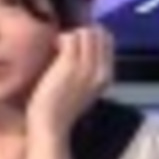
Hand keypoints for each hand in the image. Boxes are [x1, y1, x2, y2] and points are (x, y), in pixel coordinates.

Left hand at [26, 25, 113, 140]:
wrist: (51, 126)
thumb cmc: (62, 110)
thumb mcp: (85, 90)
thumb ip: (89, 71)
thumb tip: (83, 48)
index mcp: (106, 76)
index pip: (108, 41)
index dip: (91, 36)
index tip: (76, 43)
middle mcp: (100, 70)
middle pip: (99, 34)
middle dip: (81, 33)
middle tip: (66, 44)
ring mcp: (86, 66)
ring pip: (85, 33)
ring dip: (70, 35)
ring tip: (59, 47)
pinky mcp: (69, 64)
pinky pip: (70, 37)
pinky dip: (60, 38)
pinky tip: (53, 48)